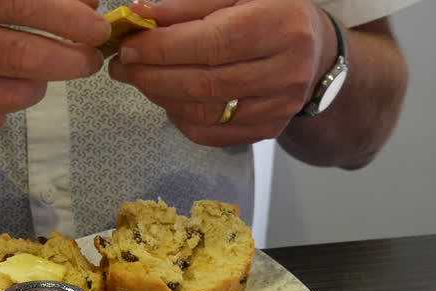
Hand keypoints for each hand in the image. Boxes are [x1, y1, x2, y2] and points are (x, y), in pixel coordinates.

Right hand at [0, 0, 108, 138]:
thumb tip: (86, 6)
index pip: (15, 2)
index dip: (64, 17)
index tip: (96, 27)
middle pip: (17, 54)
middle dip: (67, 60)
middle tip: (89, 60)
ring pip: (8, 94)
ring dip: (37, 87)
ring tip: (39, 76)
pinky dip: (5, 111)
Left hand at [108, 0, 334, 145]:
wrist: (313, 49)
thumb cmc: (270, 12)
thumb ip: (190, 4)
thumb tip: (142, 15)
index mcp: (281, 24)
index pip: (213, 42)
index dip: (165, 48)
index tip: (130, 46)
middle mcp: (287, 70)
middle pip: (206, 83)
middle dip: (153, 75)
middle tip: (122, 66)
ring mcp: (280, 106)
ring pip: (206, 112)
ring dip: (161, 97)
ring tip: (138, 79)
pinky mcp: (269, 129)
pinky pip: (213, 133)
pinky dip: (181, 118)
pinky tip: (166, 98)